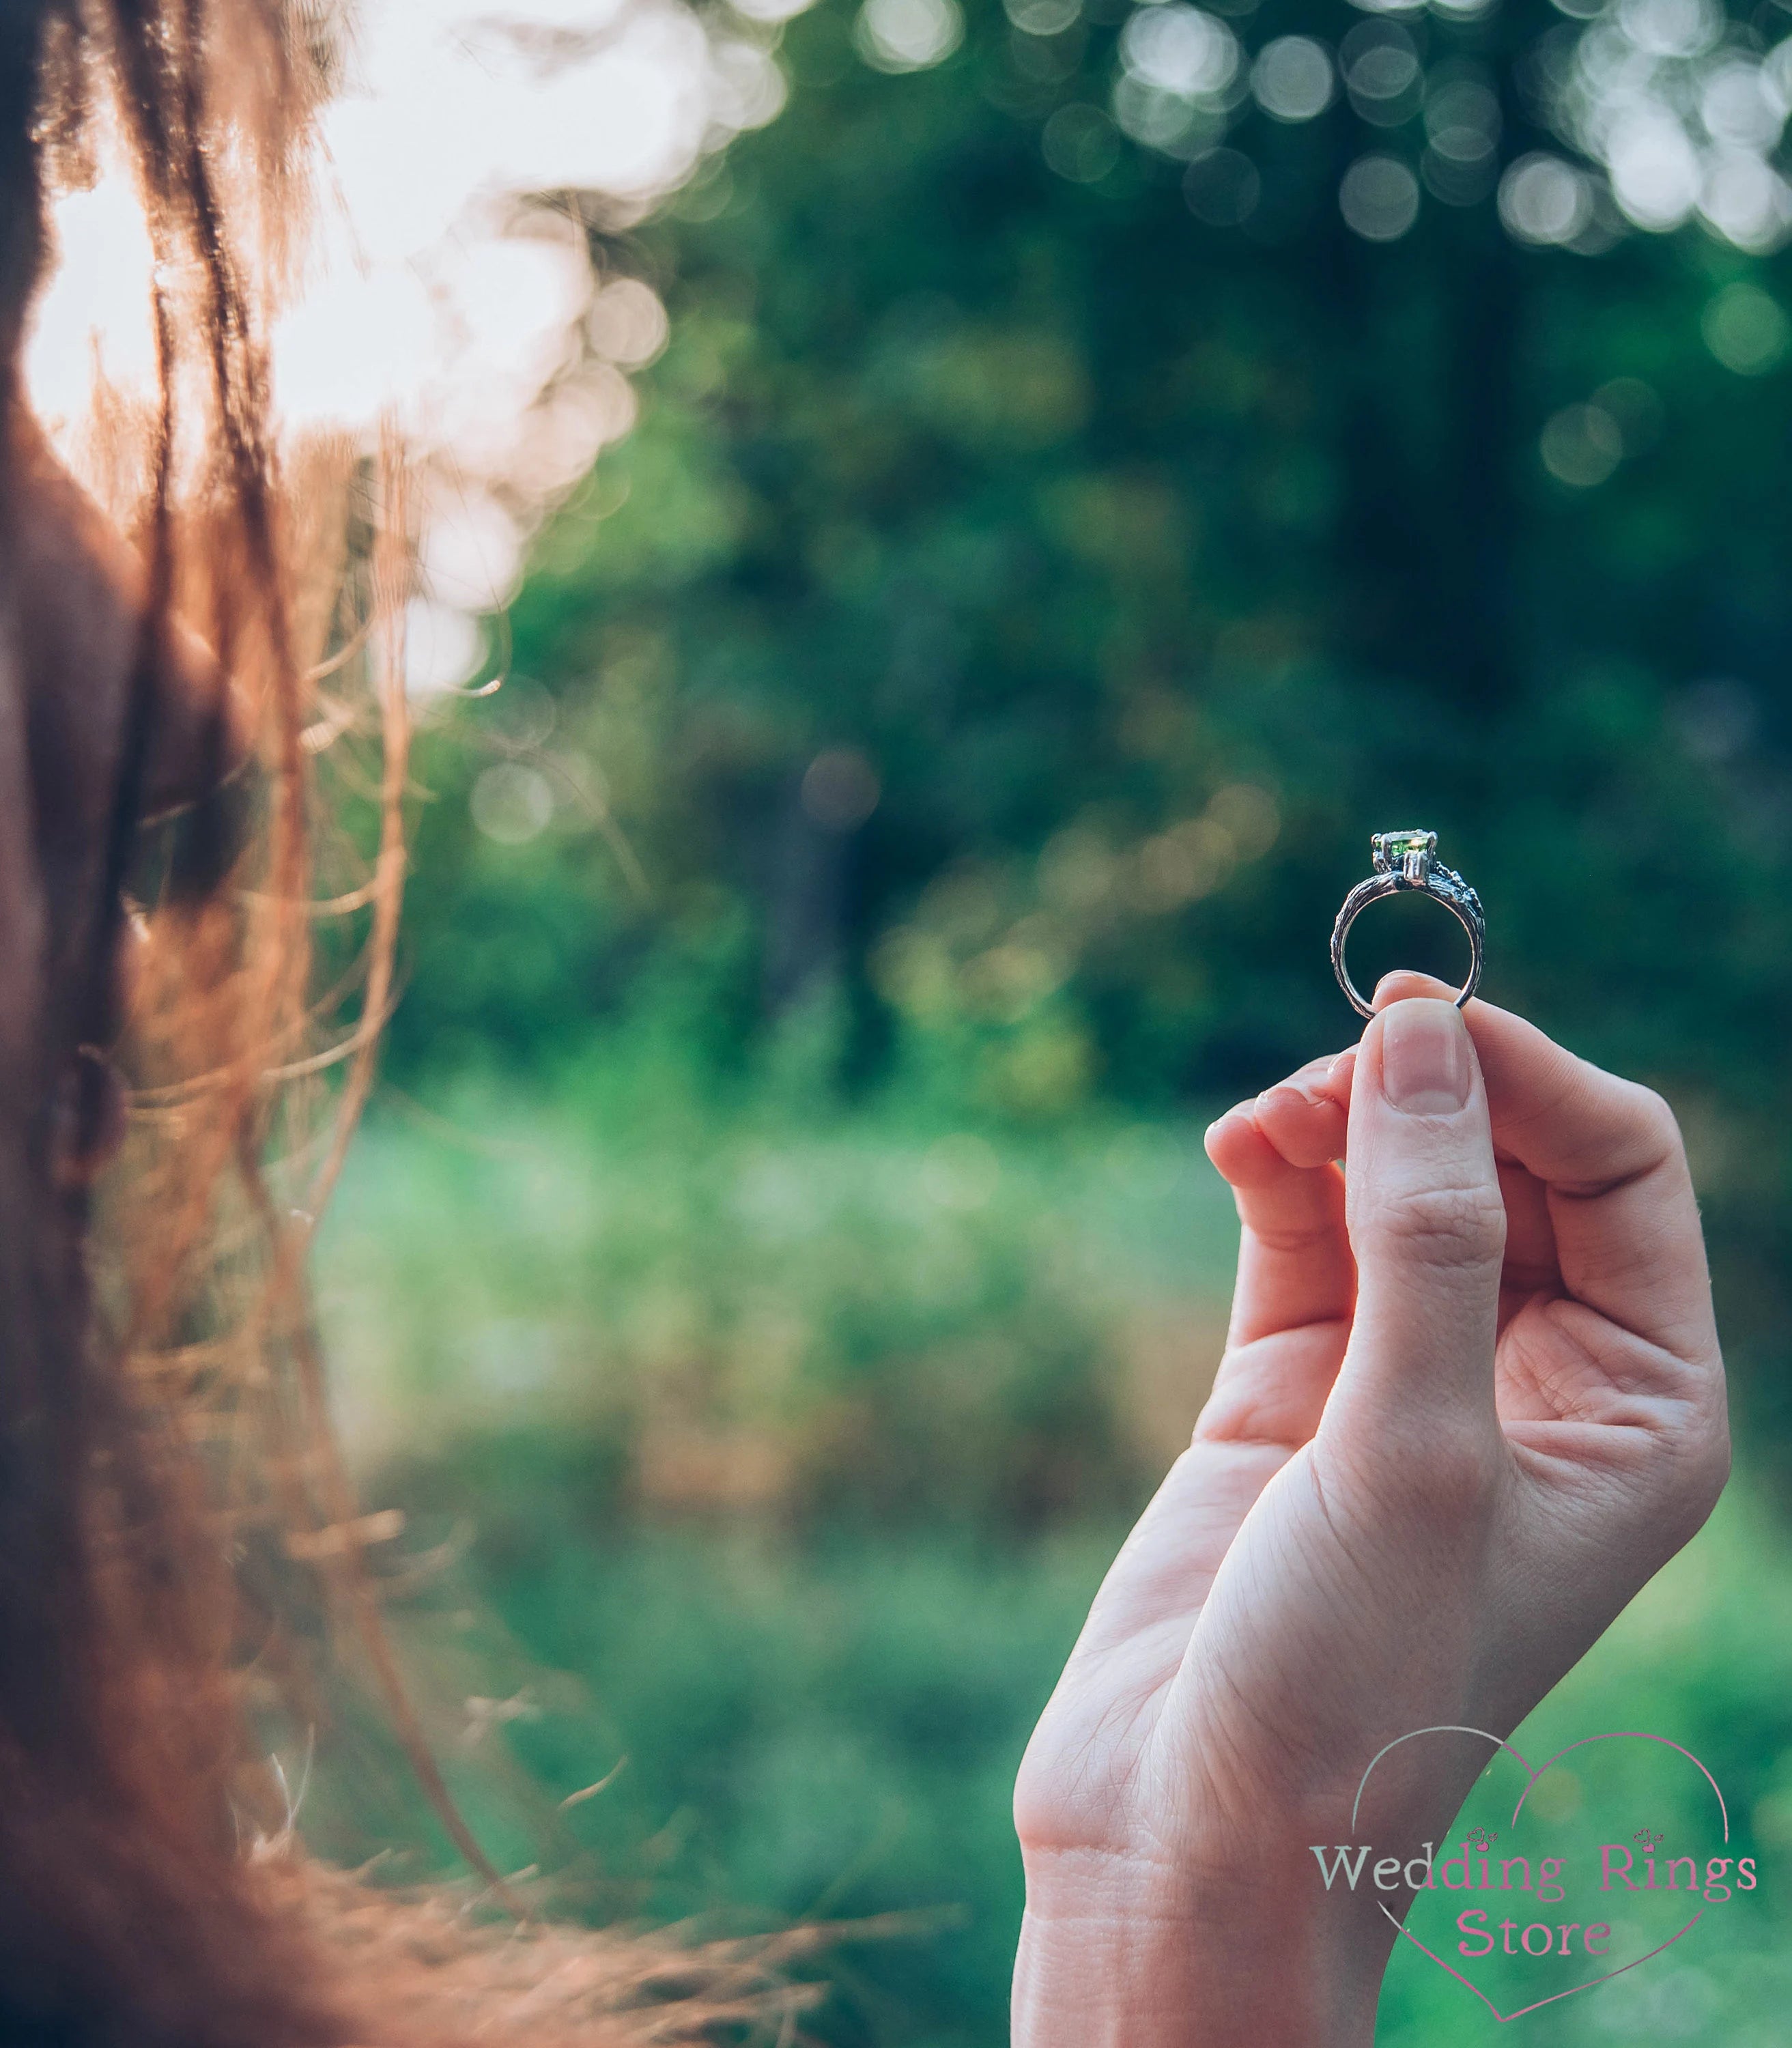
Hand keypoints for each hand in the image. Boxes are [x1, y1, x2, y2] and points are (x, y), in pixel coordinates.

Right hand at [1011, 978, 1727, 2046]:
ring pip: (1398, 1176)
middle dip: (1425, 1093)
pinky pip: (1305, 1229)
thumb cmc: (1351, 1688)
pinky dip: (1274, 1169)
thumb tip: (1419, 1037)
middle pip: (1507, 1154)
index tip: (1419, 1020)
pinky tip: (1236, 1147)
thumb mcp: (1416, 1450)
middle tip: (1327, 1071)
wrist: (1191, 1833)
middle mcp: (1537, 1376)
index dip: (1529, 1076)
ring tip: (1263, 1123)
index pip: (1620, 1168)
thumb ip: (1428, 1235)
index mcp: (1637, 1406)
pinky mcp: (1294, 1384)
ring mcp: (1409, 1374)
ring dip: (1338, 1120)